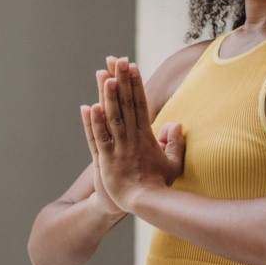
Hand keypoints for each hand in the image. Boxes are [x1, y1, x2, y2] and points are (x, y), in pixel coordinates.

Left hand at [85, 57, 180, 213]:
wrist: (148, 205)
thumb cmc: (158, 186)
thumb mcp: (172, 163)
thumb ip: (175, 143)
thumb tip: (177, 123)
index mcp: (146, 136)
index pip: (140, 103)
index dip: (135, 83)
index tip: (131, 66)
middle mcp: (132, 138)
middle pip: (126, 104)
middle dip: (121, 80)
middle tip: (116, 59)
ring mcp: (118, 148)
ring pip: (112, 117)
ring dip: (107, 96)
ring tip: (104, 75)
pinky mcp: (107, 160)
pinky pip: (98, 138)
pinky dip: (93, 123)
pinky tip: (88, 107)